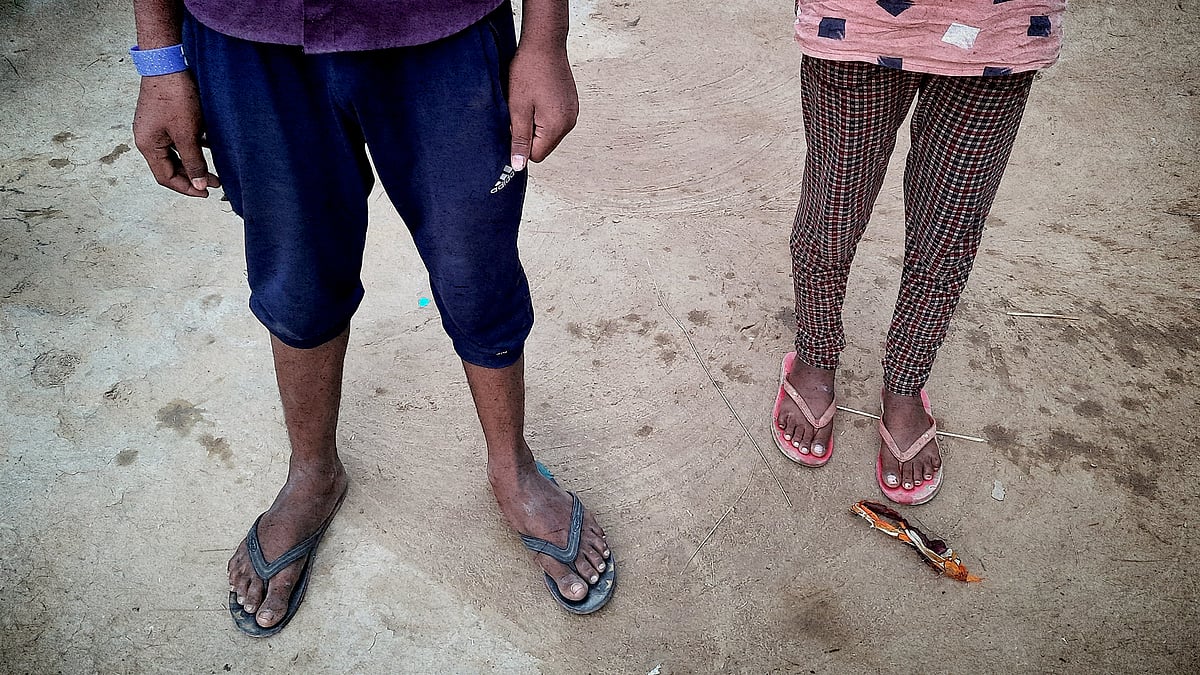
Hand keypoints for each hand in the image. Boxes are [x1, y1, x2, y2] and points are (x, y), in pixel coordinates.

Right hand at [132, 71, 219, 196]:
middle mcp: (148, 138)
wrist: (168, 64)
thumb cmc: (174, 97)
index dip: (186, 188)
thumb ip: (193, 162)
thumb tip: (199, 185)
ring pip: (176, 153)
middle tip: (216, 183)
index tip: (206, 193)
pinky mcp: (164, 117)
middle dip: (193, 177)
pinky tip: (210, 147)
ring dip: (195, 162)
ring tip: (215, 170)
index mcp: (148, 146)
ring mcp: (155, 127)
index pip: (165, 177)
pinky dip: (194, 146)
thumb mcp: (187, 134)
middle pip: (170, 167)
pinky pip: (179, 139)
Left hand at [507, 43, 577, 170]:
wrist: (545, 43)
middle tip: (521, 108)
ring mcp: (573, 113)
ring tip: (530, 99)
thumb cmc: (528, 72)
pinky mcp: (572, 104)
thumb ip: (519, 139)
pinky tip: (538, 95)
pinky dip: (544, 114)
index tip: (515, 120)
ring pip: (548, 133)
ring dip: (536, 123)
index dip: (520, 141)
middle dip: (529, 133)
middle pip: (543, 145)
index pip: (535, 155)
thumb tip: (518, 166)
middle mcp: (569, 123)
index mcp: (556, 127)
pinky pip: (555, 120)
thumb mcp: (517, 108)